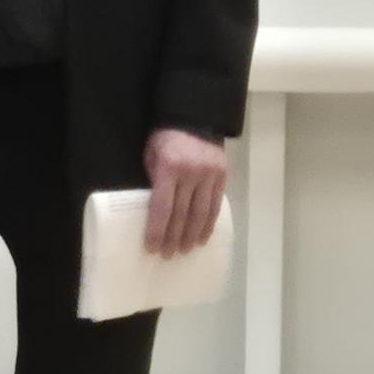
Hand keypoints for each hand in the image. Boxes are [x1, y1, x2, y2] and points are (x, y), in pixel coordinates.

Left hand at [143, 128, 226, 256]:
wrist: (194, 118)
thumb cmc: (165, 139)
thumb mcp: (151, 155)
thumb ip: (153, 181)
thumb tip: (154, 212)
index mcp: (169, 167)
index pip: (162, 206)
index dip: (157, 230)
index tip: (152, 247)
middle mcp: (191, 173)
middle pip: (181, 214)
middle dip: (173, 237)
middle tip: (167, 255)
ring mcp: (209, 175)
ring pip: (200, 213)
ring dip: (191, 235)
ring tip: (184, 251)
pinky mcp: (222, 176)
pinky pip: (215, 205)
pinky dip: (208, 224)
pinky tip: (202, 238)